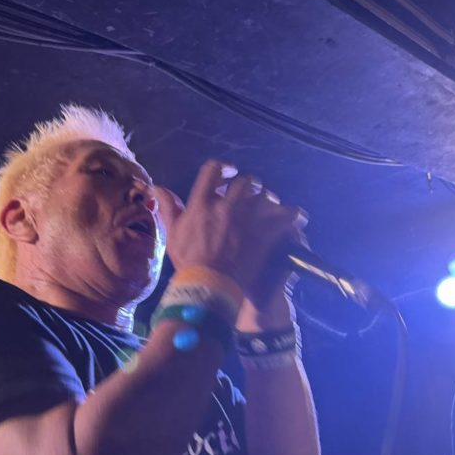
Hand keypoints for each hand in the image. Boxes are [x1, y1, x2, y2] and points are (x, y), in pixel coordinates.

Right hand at [152, 161, 305, 304]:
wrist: (209, 287)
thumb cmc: (189, 263)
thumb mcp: (173, 234)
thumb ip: (169, 208)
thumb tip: (157, 187)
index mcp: (202, 204)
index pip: (213, 170)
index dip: (223, 168)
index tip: (229, 172)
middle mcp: (226, 207)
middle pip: (245, 181)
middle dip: (250, 185)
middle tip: (251, 193)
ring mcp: (247, 220)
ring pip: (266, 196)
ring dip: (269, 199)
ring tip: (271, 205)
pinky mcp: (264, 235)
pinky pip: (285, 217)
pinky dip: (293, 215)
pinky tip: (296, 216)